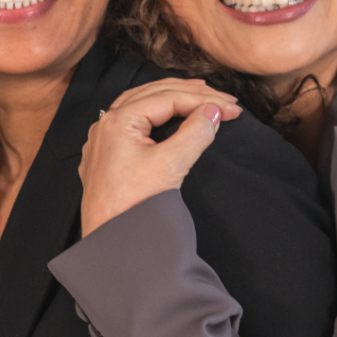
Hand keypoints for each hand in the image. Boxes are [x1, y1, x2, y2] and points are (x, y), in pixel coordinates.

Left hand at [79, 79, 241, 236]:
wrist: (109, 242)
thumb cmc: (132, 205)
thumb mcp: (170, 166)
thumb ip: (194, 134)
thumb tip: (212, 112)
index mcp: (119, 120)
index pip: (167, 98)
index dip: (204, 100)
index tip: (233, 109)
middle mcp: (106, 124)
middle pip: (152, 95)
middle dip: (190, 93)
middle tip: (223, 99)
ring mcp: (104, 139)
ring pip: (140, 105)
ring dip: (170, 99)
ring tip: (199, 97)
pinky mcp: (107, 155)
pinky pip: (132, 122)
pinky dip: (155, 114)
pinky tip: (166, 116)